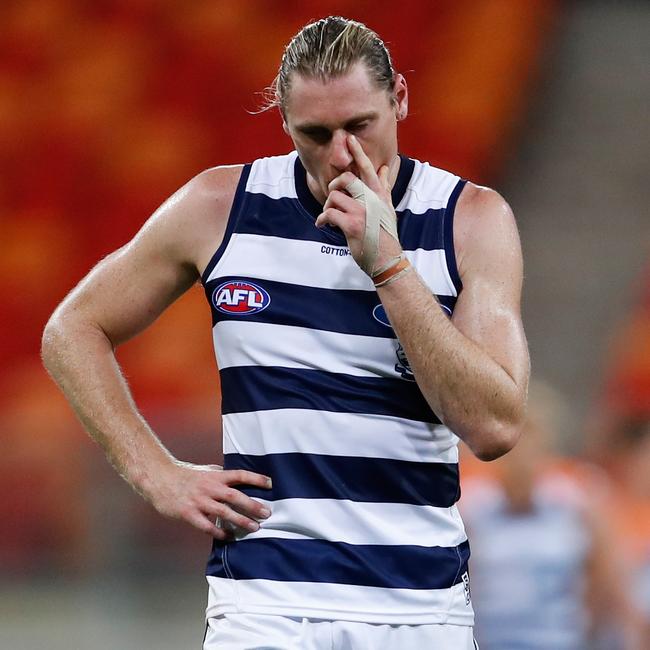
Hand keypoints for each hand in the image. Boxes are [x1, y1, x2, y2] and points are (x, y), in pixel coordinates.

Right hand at [146, 459, 271, 539]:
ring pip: (223, 512)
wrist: (159, 479)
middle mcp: (209, 487)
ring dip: (240, 520)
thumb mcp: (206, 471)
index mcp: (216, 476)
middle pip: (235, 496)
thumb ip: (222, 476)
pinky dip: (218, 531)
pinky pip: (206, 525)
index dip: (256, 478)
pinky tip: (228, 536)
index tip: (271, 484)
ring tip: (254, 528)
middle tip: (267, 513)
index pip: (240, 475)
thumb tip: (239, 479)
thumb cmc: (185, 475)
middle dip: (252, 505)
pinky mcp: (188, 513)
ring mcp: (199, 501)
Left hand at [316, 134, 401, 273]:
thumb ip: (384, 187)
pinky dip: (322, 219)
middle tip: (333, 193)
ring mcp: (362, 211)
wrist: (388, 260)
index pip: (368, 168)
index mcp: (380, 194)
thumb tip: (384, 168)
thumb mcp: (388, 208)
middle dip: (335, 184)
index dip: (358, 152)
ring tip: (329, 216)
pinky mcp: (352, 224)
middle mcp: (372, 200)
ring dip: (328, 206)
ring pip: (335, 196)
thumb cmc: (385, 235)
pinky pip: (329, 214)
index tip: (349, 138)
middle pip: (348, 178)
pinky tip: (323, 225)